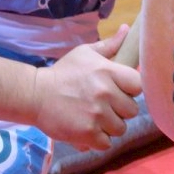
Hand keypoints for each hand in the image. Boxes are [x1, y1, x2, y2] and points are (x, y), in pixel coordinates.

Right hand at [33, 23, 142, 149]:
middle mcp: (105, 93)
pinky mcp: (88, 134)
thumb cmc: (62, 74)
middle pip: (131, 110)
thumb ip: (109, 46)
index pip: (138, 85)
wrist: (34, 95)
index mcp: (107, 71)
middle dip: (119, 110)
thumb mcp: (84, 54)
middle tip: (102, 106)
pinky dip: (97, 140)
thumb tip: (127, 29)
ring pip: (120, 128)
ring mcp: (97, 115)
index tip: (118, 91)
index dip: (130, 90)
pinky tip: (87, 129)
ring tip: (93, 118)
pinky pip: (106, 143)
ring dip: (108, 126)